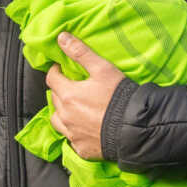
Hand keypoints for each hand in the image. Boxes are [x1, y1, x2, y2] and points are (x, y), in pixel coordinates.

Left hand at [45, 32, 125, 160]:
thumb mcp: (102, 69)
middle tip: (72, 86)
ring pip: (57, 121)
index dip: (56, 71)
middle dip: (60, 90)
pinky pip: (71, 138)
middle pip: (54, 99)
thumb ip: (80, 52)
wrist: (134, 129)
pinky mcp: (81, 149)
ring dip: (62, 113)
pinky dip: (74, 131)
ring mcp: (72, 134)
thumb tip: (61, 37)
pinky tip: (84, 127)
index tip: (62, 68)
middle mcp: (65, 116)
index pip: (52, 79)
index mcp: (68, 95)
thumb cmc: (119, 97)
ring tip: (73, 108)